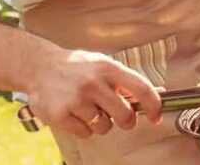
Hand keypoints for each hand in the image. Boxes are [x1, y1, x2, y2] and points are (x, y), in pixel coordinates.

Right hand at [25, 49, 162, 138]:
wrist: (40, 67)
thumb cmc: (78, 68)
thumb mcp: (103, 65)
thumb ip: (127, 80)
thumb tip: (159, 93)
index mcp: (108, 68)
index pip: (141, 88)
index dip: (154, 105)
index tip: (157, 117)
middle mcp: (93, 83)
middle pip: (125, 115)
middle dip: (127, 121)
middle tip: (121, 118)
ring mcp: (76, 100)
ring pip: (104, 127)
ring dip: (101, 123)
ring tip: (89, 109)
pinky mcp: (60, 115)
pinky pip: (85, 133)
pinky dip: (83, 129)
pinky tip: (75, 114)